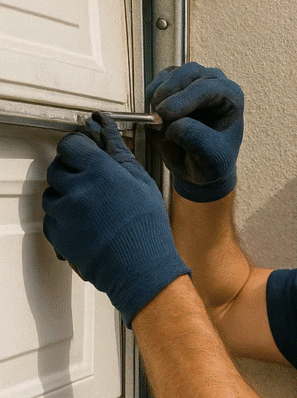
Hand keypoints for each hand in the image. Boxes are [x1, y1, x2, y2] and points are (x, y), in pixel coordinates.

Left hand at [42, 113, 189, 326]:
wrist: (140, 268)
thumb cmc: (146, 228)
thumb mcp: (141, 183)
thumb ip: (119, 153)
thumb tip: (106, 129)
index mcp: (100, 171)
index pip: (70, 145)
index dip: (76, 148)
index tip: (83, 153)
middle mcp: (78, 189)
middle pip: (56, 168)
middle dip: (70, 172)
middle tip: (89, 183)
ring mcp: (65, 213)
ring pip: (51, 194)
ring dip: (64, 197)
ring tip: (89, 208)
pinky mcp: (58, 234)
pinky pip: (50, 219)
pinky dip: (61, 219)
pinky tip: (83, 224)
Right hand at [146, 63, 243, 201]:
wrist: (198, 168)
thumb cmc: (212, 162)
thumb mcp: (213, 159)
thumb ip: (199, 141)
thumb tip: (177, 125)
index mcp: (231, 96)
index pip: (208, 88)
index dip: (185, 98)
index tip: (166, 114)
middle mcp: (213, 83)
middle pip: (189, 73)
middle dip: (169, 94)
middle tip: (157, 118)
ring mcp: (192, 82)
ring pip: (169, 76)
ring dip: (157, 99)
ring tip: (158, 126)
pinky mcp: (172, 86)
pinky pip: (156, 84)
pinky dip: (150, 100)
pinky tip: (154, 120)